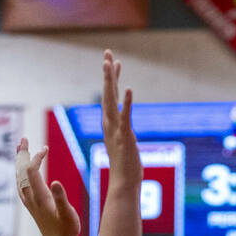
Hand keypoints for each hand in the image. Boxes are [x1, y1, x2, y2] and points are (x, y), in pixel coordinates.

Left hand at [15, 138, 79, 235]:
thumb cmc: (67, 229)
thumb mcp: (68, 213)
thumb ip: (61, 197)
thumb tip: (56, 182)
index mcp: (39, 196)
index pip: (31, 170)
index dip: (36, 158)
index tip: (45, 149)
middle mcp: (30, 196)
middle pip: (21, 170)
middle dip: (22, 154)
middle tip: (23, 139)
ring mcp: (29, 201)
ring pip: (19, 176)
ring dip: (20, 162)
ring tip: (22, 150)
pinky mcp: (31, 204)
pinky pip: (21, 184)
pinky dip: (21, 173)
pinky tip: (23, 172)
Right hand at [100, 49, 141, 189]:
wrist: (124, 182)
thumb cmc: (126, 167)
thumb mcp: (125, 144)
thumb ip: (123, 134)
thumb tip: (125, 131)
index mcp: (110, 124)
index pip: (110, 96)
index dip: (111, 79)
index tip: (113, 62)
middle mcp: (109, 123)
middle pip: (107, 93)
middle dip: (107, 72)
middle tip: (108, 53)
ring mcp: (116, 129)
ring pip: (111, 100)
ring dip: (110, 81)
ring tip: (110, 63)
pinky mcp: (124, 136)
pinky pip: (125, 116)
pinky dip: (126, 103)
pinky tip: (128, 89)